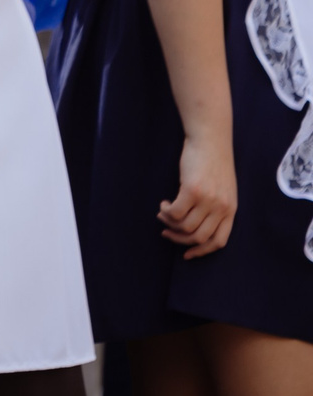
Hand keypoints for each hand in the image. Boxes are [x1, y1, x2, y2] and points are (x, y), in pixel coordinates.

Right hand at [160, 129, 237, 256]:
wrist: (210, 141)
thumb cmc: (213, 163)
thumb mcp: (222, 189)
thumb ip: (215, 207)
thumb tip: (195, 225)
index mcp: (231, 210)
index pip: (218, 241)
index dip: (200, 251)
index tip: (186, 254)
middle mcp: (221, 208)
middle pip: (198, 237)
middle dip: (179, 238)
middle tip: (167, 231)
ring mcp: (208, 200)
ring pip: (184, 226)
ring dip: (169, 222)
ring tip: (164, 212)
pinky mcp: (192, 190)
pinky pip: (175, 212)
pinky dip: (166, 211)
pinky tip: (165, 203)